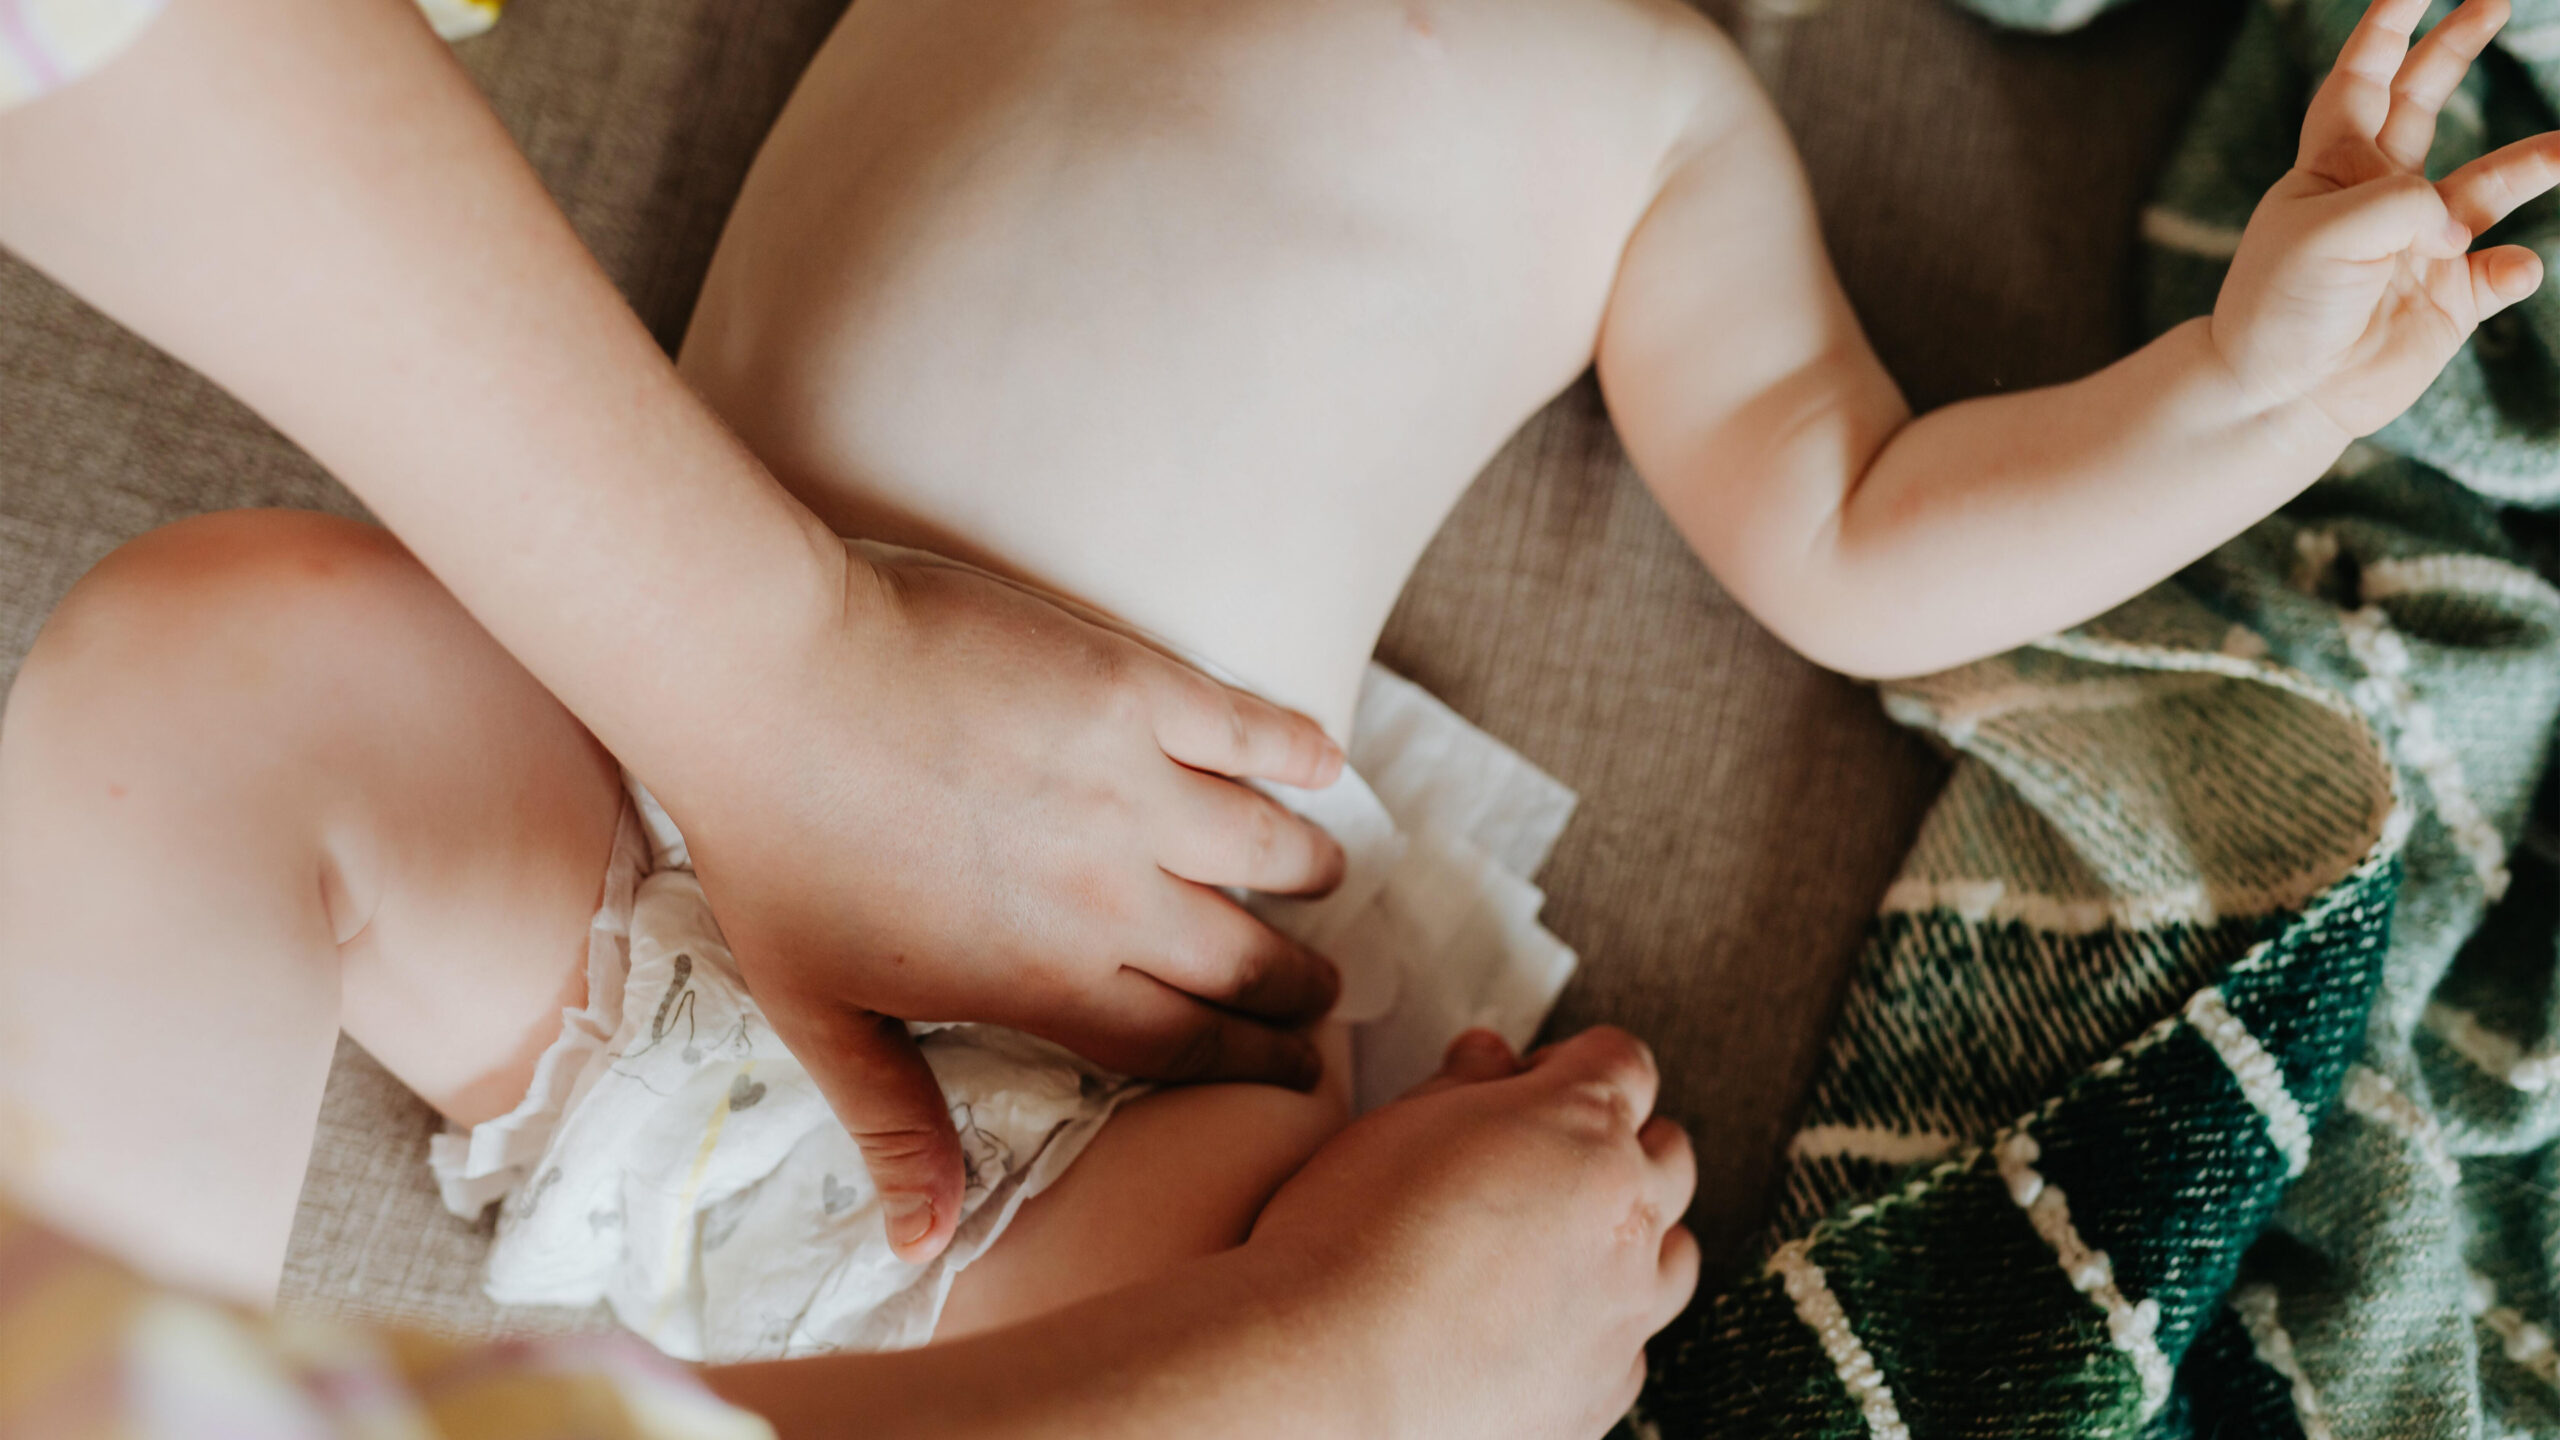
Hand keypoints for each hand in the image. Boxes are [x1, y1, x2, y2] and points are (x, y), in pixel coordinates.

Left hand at [670, 542, 1349, 1264]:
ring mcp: (1133, 786)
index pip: (1185, 1046)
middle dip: (1297, 985)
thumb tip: (923, 1245)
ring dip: (1309, 868)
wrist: (765, 679)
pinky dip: (1298, 749)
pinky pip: (1249, 728)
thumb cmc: (772, 846)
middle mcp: (1113, 895)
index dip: (1254, 1064)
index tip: (1297, 1072)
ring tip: (1324, 872)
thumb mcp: (819, 1009)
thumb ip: (894, 1122)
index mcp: (1047, 979)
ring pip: (1268, 845)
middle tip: (1320, 988)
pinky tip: (1324, 761)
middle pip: (1244, 959)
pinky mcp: (1133, 688)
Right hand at [1245, 1027, 1701, 1437]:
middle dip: (1616, 1141)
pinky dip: (1600, 1321)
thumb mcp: (1393, 1122)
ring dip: (1632, 1233)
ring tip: (1557, 1243)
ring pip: (1675, 1252)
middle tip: (1540, 1156)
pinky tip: (1535, 1321)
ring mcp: (1623, 1311)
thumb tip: (1491, 1059)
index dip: (1573, 1062)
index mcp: (1578, 1128)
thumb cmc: (1343, 1242)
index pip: (1623, 1063)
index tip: (1533, 1079)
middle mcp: (1623, 1217)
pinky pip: (1634, 1342)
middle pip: (1667, 1153)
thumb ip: (1462, 1081)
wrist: (1324, 1372)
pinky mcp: (1604, 1389)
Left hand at [2212, 0, 2559, 435]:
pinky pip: (2501, 272)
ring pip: (2488, 185)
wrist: (2278, 397)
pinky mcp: (2447, 301)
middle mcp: (2379, 197)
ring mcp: (2418, 246)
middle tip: (2494, 3)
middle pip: (2424, 104)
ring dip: (2531, 163)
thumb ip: (2403, 203)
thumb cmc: (2282, 308)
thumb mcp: (2326, 233)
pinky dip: (2516, 267)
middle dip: (2456, 51)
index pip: (2362, 79)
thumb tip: (2459, 227)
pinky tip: (2511, 269)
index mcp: (2332, 168)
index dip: (2388, 28)